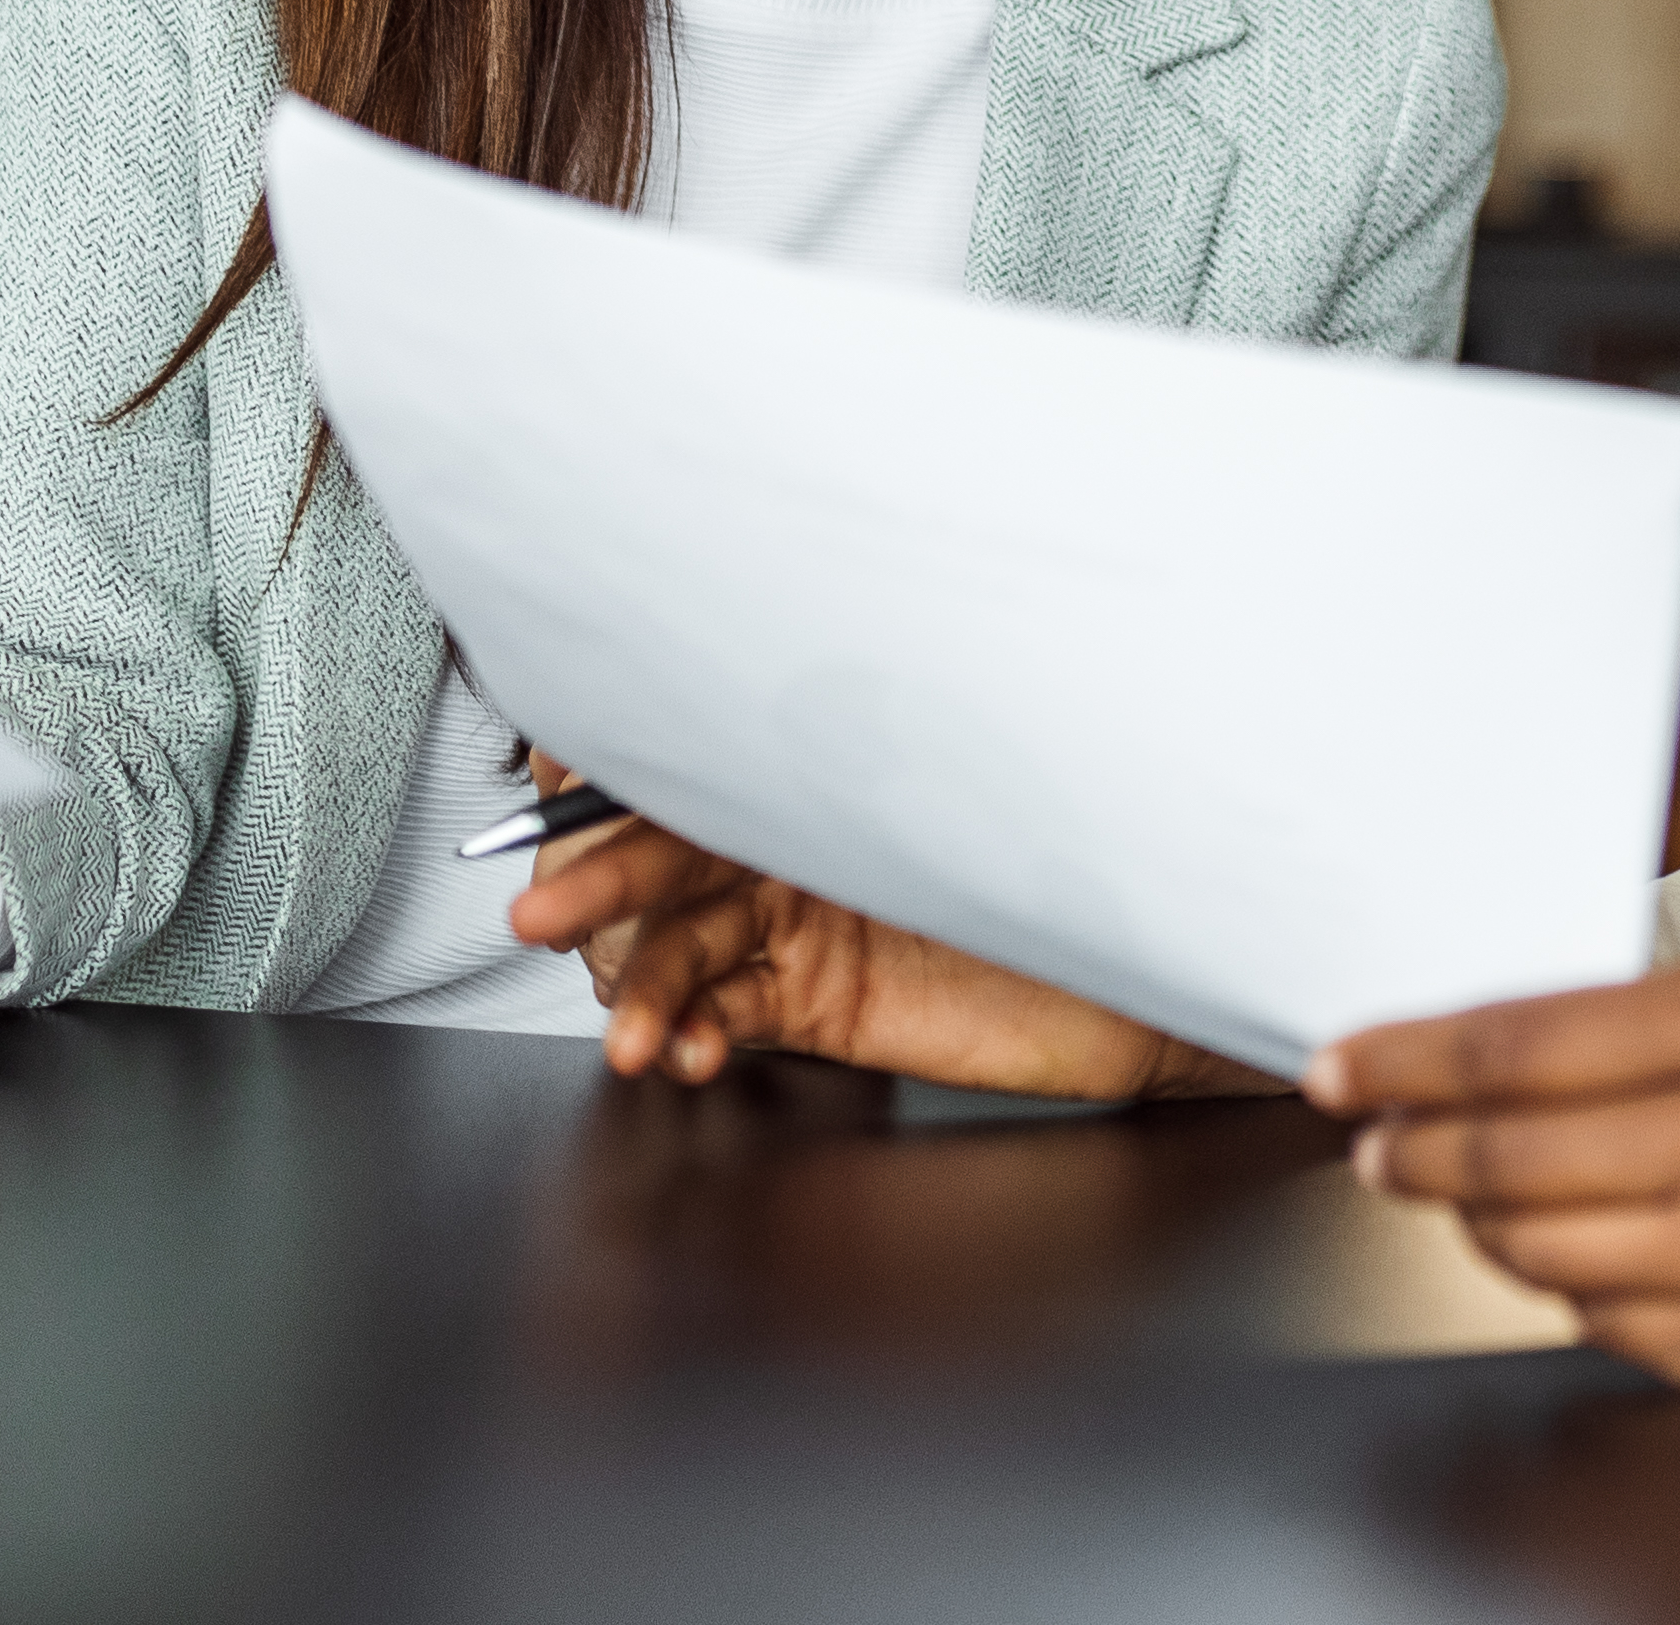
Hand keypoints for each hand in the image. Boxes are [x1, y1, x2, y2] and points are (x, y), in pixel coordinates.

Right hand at [500, 791, 1231, 1102]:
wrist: (1145, 964)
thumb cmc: (1081, 847)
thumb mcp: (989, 771)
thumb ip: (907, 725)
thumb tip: (837, 628)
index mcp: (813, 761)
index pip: (691, 751)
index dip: (609, 762)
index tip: (544, 773)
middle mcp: (792, 836)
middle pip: (663, 855)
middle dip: (592, 883)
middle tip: (534, 912)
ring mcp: (798, 919)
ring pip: (684, 951)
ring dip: (642, 992)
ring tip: (631, 1038)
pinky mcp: (820, 998)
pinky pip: (732, 1012)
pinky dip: (698, 1032)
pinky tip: (687, 1051)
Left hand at [1311, 965, 1679, 1396]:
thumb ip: (1646, 1026)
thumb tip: (1481, 1058)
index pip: (1523, 1044)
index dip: (1406, 1060)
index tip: (1338, 1066)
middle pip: (1513, 1157)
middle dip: (1415, 1152)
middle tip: (1373, 1142)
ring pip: (1548, 1255)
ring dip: (1486, 1227)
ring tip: (1471, 1195)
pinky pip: (1622, 1333)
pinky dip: (1584, 1295)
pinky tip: (1592, 1256)